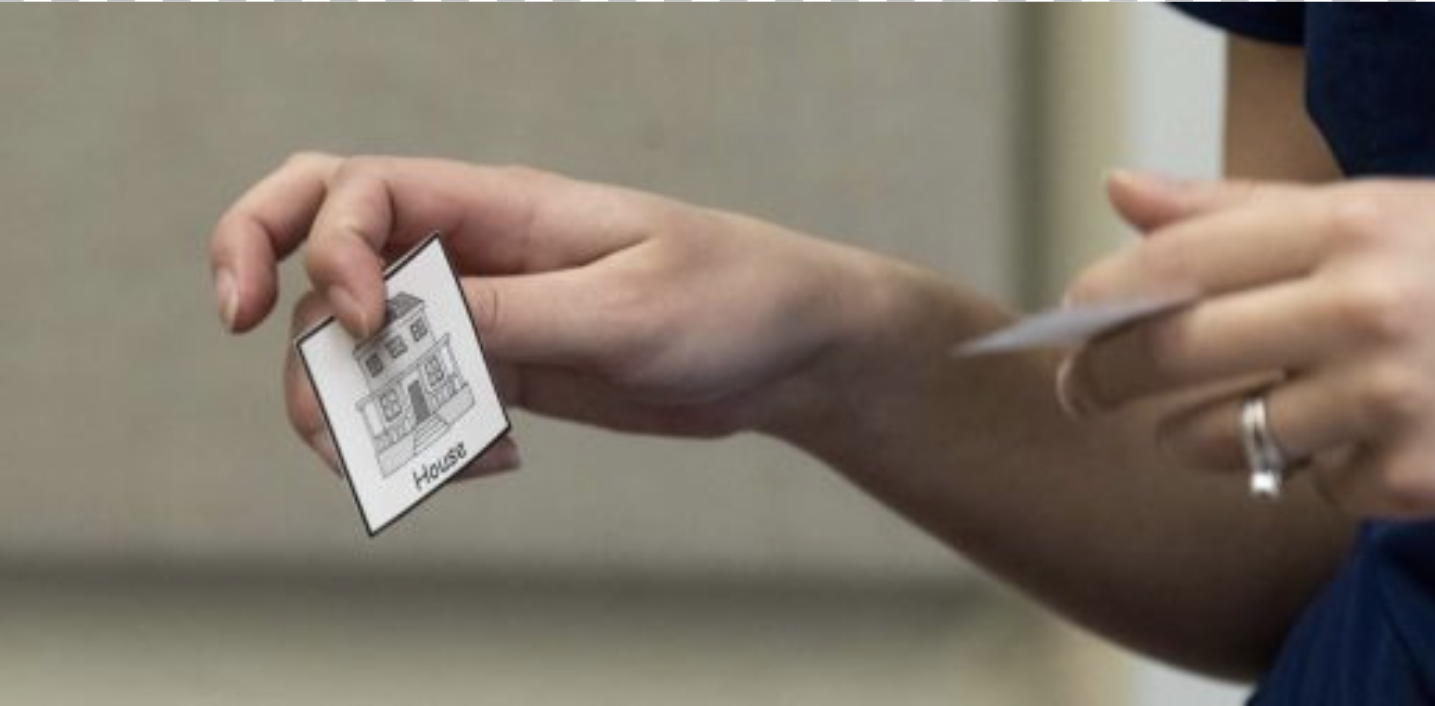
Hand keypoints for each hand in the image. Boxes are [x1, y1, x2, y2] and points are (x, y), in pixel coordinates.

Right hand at [209, 153, 882, 475]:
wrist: (790, 351)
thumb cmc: (731, 297)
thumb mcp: (625, 307)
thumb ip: (512, 316)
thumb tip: (405, 322)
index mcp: (499, 205)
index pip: (358, 191)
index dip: (325, 248)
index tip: (367, 323)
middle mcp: (473, 251)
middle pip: (324, 249)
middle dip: (265, 285)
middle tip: (249, 343)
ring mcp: (483, 313)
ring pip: (362, 343)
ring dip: (347, 403)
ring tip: (392, 463)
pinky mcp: (506, 370)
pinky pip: (423, 401)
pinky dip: (424, 441)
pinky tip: (491, 463)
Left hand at [1060, 172, 1434, 517]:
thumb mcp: (1400, 209)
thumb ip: (1247, 210)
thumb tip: (1122, 193)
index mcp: (1358, 222)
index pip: (1178, 260)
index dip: (1099, 296)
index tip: (1067, 319)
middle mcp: (1366, 306)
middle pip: (1173, 352)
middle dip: (1100, 379)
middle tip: (1078, 393)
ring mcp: (1393, 400)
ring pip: (1228, 437)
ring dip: (1203, 436)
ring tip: (1224, 419)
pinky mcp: (1421, 482)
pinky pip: (1313, 488)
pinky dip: (1318, 472)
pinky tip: (1364, 441)